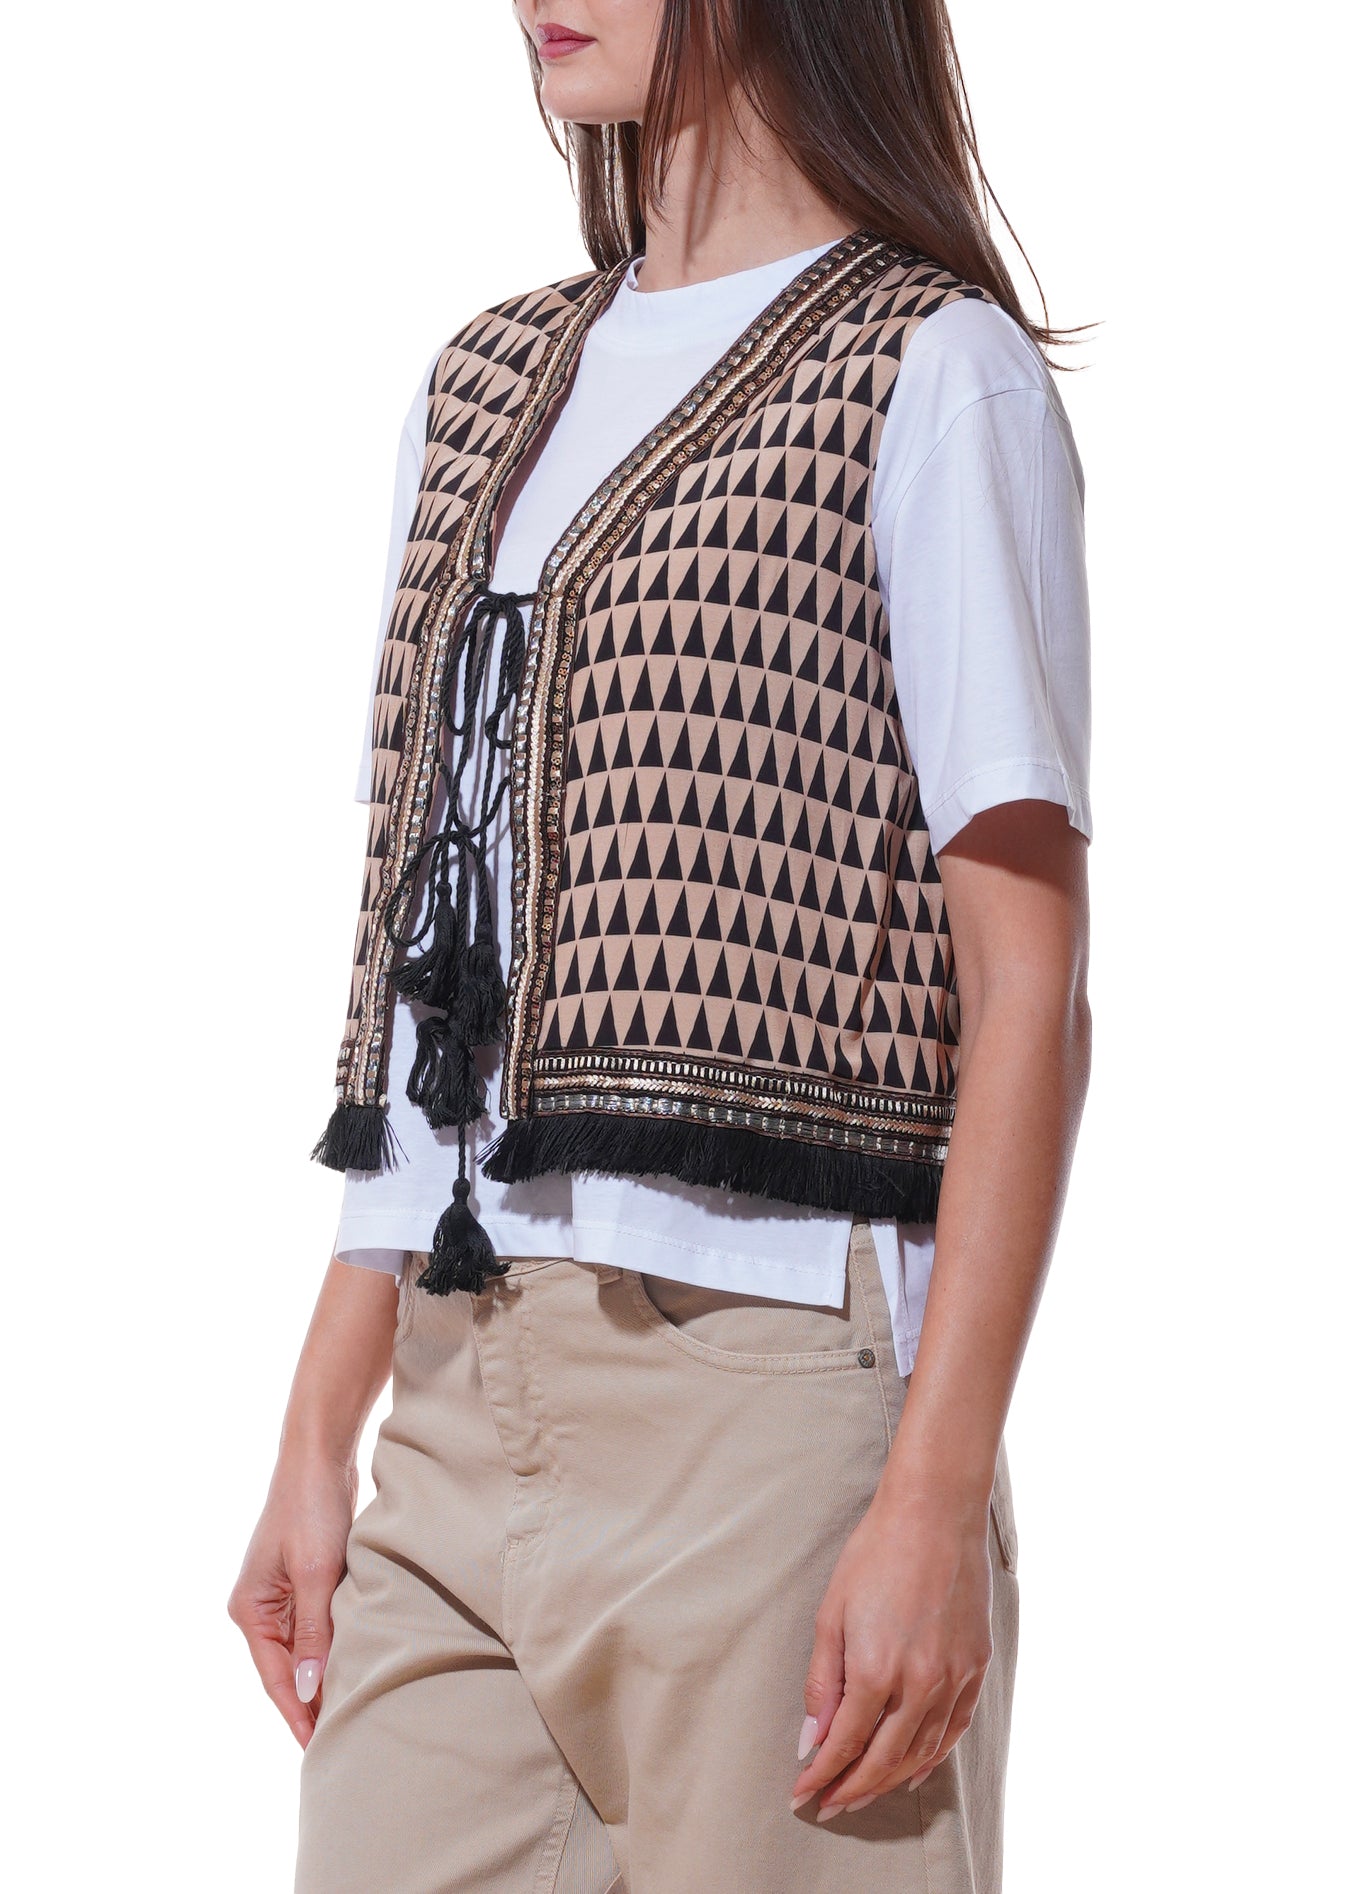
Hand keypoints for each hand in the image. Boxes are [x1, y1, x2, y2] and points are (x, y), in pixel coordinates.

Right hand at [227, 1450, 357, 1748]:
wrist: (320, 1455)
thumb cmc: (312, 1507)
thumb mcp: (315, 1573)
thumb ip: (313, 1631)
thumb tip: (310, 1686)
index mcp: (251, 1609)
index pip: (275, 1677)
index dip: (298, 1713)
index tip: (317, 1748)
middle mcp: (260, 1608)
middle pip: (287, 1669)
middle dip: (311, 1702)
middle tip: (340, 1739)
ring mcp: (281, 1595)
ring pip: (303, 1650)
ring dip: (322, 1676)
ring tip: (349, 1713)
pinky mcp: (304, 1581)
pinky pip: (316, 1627)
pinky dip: (331, 1648)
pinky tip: (352, 1666)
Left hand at [791, 1487, 994, 1817]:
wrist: (934, 1515)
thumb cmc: (875, 1554)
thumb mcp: (832, 1613)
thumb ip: (823, 1681)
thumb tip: (813, 1737)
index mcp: (877, 1669)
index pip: (845, 1744)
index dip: (822, 1774)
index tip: (803, 1791)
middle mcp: (920, 1684)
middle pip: (883, 1759)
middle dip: (851, 1788)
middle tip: (828, 1805)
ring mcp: (954, 1678)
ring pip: (921, 1752)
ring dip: (889, 1780)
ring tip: (863, 1794)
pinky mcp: (976, 1668)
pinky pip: (954, 1730)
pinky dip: (932, 1757)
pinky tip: (913, 1769)